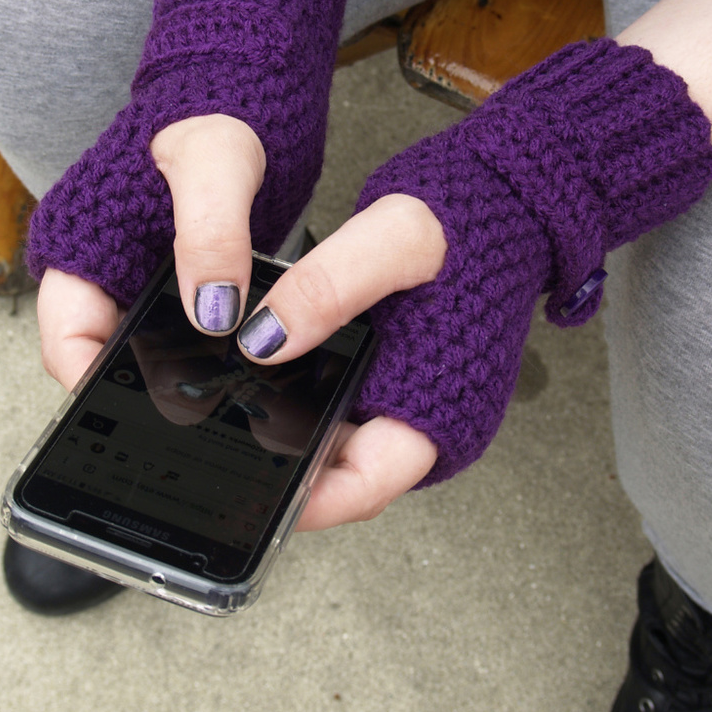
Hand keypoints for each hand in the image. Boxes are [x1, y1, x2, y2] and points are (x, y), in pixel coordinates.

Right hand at [36, 112, 266, 389]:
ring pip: (158, 352)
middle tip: (205, 414)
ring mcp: (153, 285)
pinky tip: (255, 363)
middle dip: (148, 390)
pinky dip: (220, 350)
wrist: (247, 99)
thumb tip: (213, 313)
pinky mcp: (194, 286)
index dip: (94, 381)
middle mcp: (112, 277)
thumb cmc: (213, 113)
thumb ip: (210, 230)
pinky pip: (199, 334)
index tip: (143, 408)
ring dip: (190, 374)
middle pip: (114, 358)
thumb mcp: (213, 160)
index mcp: (84, 250)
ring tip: (237, 397)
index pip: (68, 339)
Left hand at [235, 194, 446, 530]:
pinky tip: (262, 370)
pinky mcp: (379, 379)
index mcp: (434, 409)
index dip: (308, 501)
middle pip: (337, 471)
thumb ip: (332, 285)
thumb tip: (264, 338)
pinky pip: (332, 403)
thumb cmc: (466, 232)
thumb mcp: (396, 241)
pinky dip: (296, 392)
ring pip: (329, 438)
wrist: (488, 210)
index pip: (366, 486)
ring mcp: (394, 402)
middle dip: (282, 463)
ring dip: (285, 426)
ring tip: (230, 402)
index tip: (253, 494)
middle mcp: (413, 418)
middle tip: (223, 439)